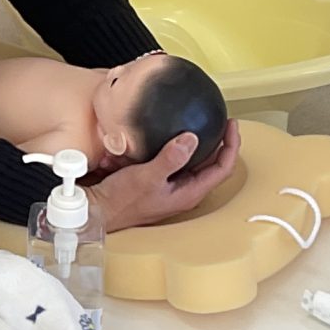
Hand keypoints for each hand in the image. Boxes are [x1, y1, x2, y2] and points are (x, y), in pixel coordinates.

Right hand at [89, 120, 242, 232]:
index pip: (223, 168)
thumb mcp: (147, 177)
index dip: (231, 145)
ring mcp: (171, 185)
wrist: (98, 209)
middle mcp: (184, 190)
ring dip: (194, 143)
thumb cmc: (121, 202)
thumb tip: (191, 139)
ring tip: (195, 124)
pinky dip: (171, 146)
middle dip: (218, 141)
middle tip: (221, 121)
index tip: (231, 124)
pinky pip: (172, 159)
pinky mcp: (158, 179)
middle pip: (212, 163)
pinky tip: (163, 134)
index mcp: (189, 193)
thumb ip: (171, 158)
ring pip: (193, 161)